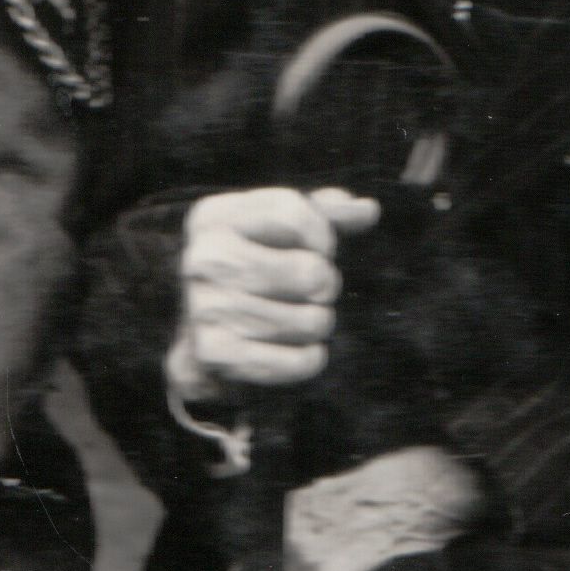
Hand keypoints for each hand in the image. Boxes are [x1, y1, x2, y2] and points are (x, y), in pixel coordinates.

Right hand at [169, 186, 379, 395]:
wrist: (200, 332)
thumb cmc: (252, 267)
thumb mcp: (278, 230)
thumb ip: (325, 213)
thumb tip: (368, 210)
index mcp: (213, 217)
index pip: (292, 212)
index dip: (322, 235)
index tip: (320, 249)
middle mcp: (203, 259)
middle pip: (309, 272)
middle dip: (327, 284)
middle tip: (316, 290)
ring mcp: (206, 307)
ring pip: (310, 321)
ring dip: (319, 322)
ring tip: (304, 318)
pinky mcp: (216, 353)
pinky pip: (298, 360)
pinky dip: (311, 358)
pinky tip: (302, 349)